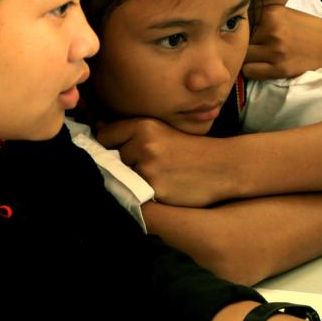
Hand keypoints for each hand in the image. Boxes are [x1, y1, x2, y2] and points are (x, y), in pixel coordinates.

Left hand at [95, 117, 234, 205]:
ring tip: (158, 177)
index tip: (123, 150)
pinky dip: (144, 194)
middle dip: (123, 164)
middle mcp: (143, 145)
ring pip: (122, 177)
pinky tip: (163, 189)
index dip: (111, 145)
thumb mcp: (163, 131)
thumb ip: (133, 132)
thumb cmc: (191, 150)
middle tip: (151, 165)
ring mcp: (148, 169)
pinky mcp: (155, 191)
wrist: (224, 167)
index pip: (104, 135)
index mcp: (144, 125)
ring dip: (133, 180)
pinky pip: (136, 194)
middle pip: (111, 159)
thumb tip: (97, 128)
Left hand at [244, 5, 321, 79]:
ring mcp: (276, 50)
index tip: (242, 35)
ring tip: (256, 59)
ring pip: (243, 57)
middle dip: (243, 45)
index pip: (242, 22)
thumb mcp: (287, 15)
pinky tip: (261, 67)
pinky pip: (250, 71)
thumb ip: (264, 19)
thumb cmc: (311, 31)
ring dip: (247, 59)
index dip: (241, 30)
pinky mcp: (280, 68)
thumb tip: (236, 27)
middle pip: (240, 40)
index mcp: (272, 12)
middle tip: (249, 49)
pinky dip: (252, 71)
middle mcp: (272, 29)